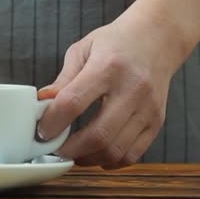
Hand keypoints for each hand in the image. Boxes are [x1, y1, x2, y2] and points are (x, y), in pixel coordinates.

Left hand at [37, 11, 180, 169]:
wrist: (158, 37)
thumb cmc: (116, 42)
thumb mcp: (84, 49)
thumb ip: (63, 79)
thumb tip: (41, 103)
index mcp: (107, 66)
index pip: (73, 102)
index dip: (53, 122)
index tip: (42, 131)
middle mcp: (131, 88)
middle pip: (98, 134)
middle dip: (70, 149)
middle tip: (55, 148)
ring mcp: (147, 108)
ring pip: (115, 150)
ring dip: (89, 158)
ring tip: (74, 153)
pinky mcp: (156, 121)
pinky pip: (132, 154)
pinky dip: (110, 161)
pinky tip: (97, 153)